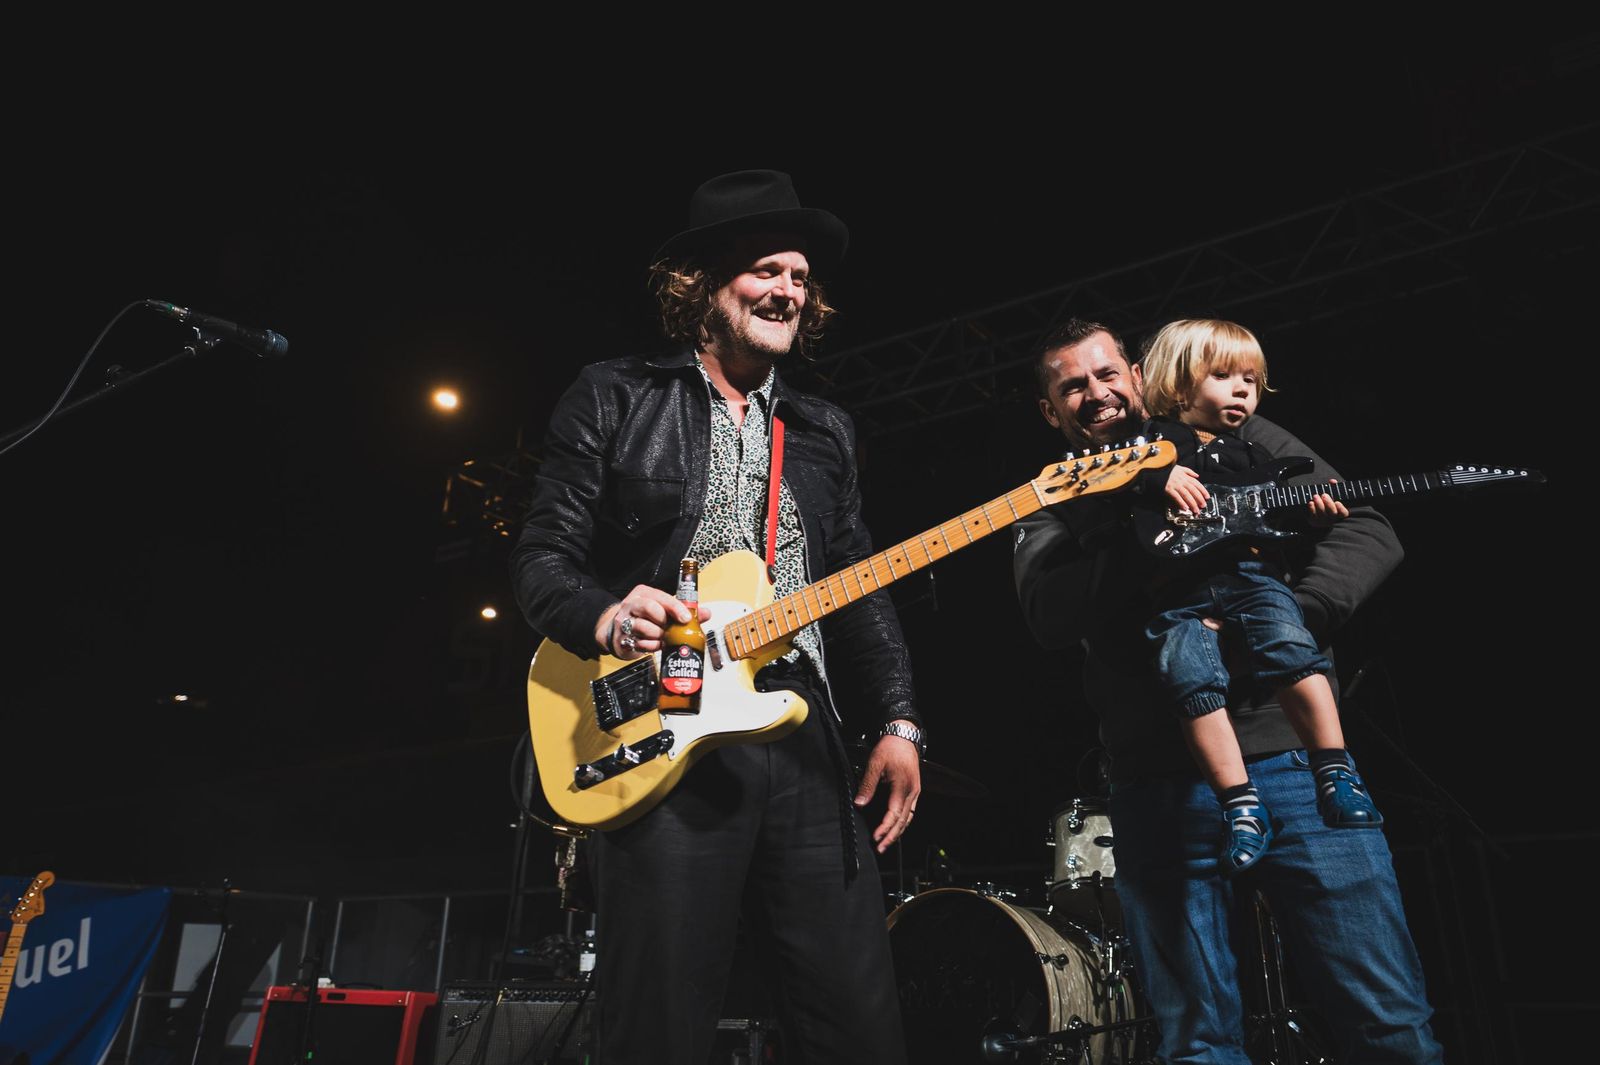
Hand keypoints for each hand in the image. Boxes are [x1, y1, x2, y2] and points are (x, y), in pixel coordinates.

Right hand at [594, 585, 712, 658]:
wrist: (618, 631)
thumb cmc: (645, 618)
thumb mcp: (663, 610)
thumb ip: (684, 611)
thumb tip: (706, 613)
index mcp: (643, 593)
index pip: (661, 597)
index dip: (675, 608)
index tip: (685, 618)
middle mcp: (632, 605)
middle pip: (650, 609)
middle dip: (665, 622)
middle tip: (670, 629)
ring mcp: (624, 622)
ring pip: (644, 628)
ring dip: (658, 636)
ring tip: (662, 637)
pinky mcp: (621, 639)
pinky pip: (640, 644)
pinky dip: (651, 647)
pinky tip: (654, 645)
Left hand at [854, 724, 921, 853]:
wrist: (904, 737)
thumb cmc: (890, 748)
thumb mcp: (875, 764)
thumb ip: (867, 785)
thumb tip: (859, 804)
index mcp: (903, 787)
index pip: (894, 814)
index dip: (885, 828)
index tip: (876, 838)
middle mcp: (912, 792)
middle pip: (903, 821)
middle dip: (892, 837)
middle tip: (881, 849)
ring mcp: (915, 792)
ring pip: (909, 818)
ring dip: (898, 832)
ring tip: (887, 843)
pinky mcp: (914, 790)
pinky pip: (910, 811)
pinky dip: (903, 823)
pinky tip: (896, 828)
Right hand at [1165, 466, 1208, 514]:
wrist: (1156, 469)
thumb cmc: (1168, 470)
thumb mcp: (1180, 467)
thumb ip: (1189, 471)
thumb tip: (1197, 476)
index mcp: (1185, 476)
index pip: (1197, 484)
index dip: (1203, 491)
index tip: (1207, 497)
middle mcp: (1182, 481)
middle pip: (1193, 490)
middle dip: (1199, 499)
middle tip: (1203, 506)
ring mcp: (1175, 485)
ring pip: (1186, 495)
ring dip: (1192, 503)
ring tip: (1196, 509)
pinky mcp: (1168, 489)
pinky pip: (1176, 497)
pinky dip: (1181, 502)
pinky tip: (1185, 508)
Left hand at [1307, 482, 1348, 527]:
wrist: (1316, 512)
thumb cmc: (1327, 502)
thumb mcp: (1332, 495)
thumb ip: (1334, 487)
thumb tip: (1332, 481)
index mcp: (1340, 512)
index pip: (1344, 513)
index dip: (1341, 508)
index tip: (1337, 502)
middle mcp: (1333, 518)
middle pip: (1332, 513)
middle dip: (1328, 503)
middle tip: (1324, 495)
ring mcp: (1324, 521)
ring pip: (1322, 514)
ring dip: (1319, 504)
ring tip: (1315, 496)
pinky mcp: (1315, 521)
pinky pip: (1313, 516)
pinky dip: (1312, 509)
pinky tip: (1310, 503)